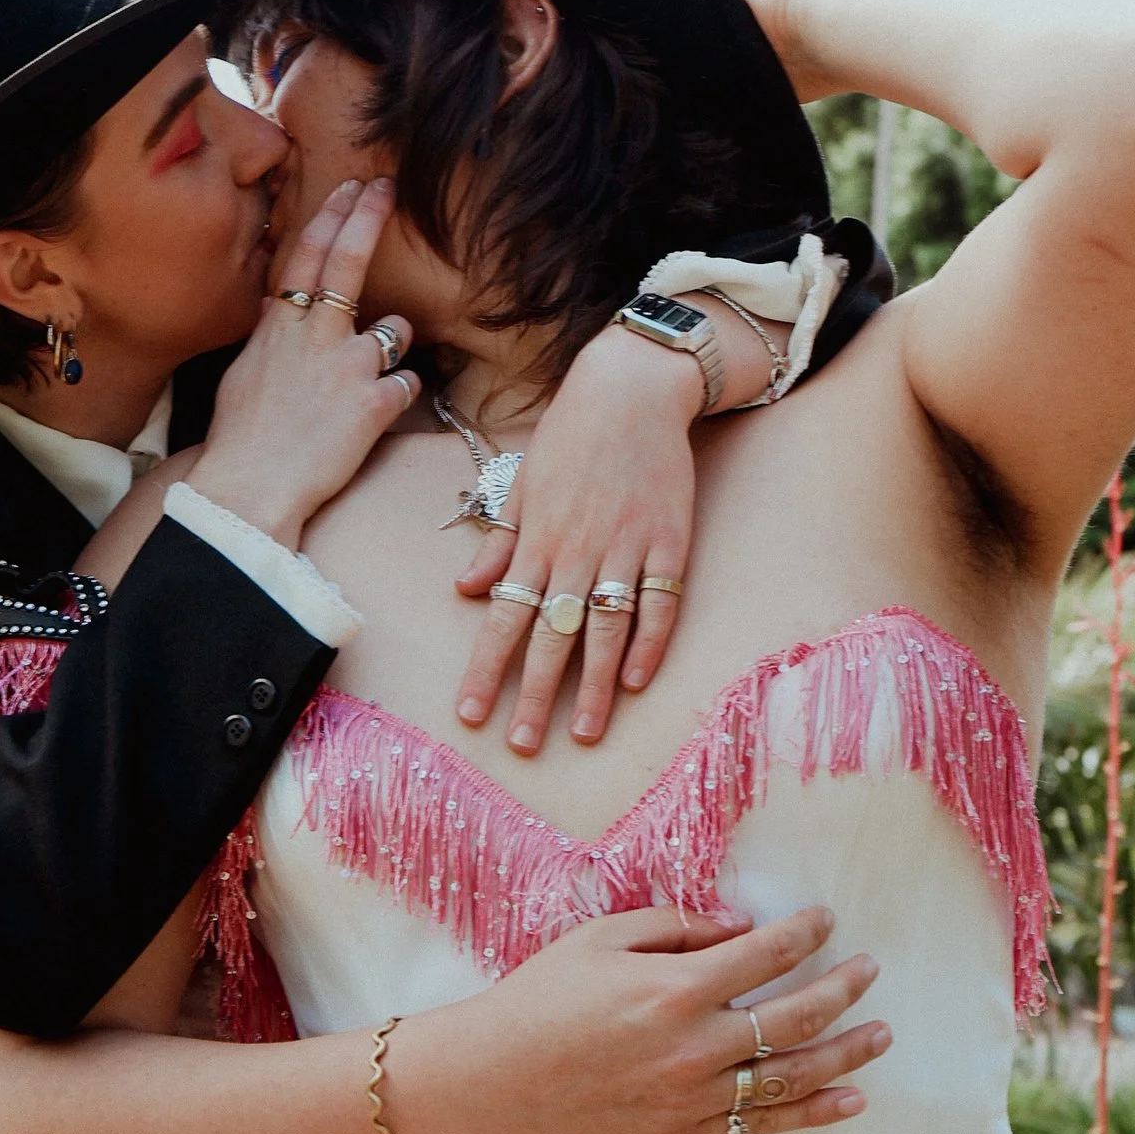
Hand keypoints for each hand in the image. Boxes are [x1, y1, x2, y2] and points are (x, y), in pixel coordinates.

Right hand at [190, 179, 418, 551]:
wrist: (252, 488)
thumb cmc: (242, 438)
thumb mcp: (245, 374)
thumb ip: (272, 338)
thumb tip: (280, 309)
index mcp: (279, 328)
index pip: (307, 256)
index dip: (331, 216)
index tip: (350, 187)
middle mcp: (316, 337)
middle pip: (348, 262)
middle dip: (368, 217)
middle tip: (387, 186)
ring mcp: (348, 368)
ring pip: (396, 330)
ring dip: (392, 347)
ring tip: (368, 378)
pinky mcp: (376, 404)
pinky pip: (408, 383)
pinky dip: (398, 395)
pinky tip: (376, 415)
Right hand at [387, 901, 889, 1133]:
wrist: (491, 1083)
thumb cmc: (538, 1002)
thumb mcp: (600, 939)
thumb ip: (676, 927)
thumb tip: (740, 927)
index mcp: (673, 988)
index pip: (766, 953)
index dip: (805, 933)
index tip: (826, 921)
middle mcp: (693, 1046)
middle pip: (795, 1015)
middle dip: (843, 988)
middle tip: (869, 971)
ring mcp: (692, 1098)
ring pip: (792, 1075)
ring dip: (846, 1053)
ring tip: (880, 1035)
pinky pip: (763, 1124)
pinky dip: (813, 1112)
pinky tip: (848, 1099)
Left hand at [453, 329, 698, 753]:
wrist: (634, 389)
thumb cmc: (571, 434)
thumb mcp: (522, 482)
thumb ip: (499, 540)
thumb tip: (466, 590)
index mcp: (535, 539)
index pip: (503, 618)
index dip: (486, 670)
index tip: (471, 714)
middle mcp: (576, 550)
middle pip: (551, 636)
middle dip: (535, 695)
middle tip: (523, 745)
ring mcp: (625, 548)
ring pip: (604, 630)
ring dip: (591, 686)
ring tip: (582, 733)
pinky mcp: (668, 542)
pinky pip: (658, 604)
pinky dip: (647, 644)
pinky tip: (634, 682)